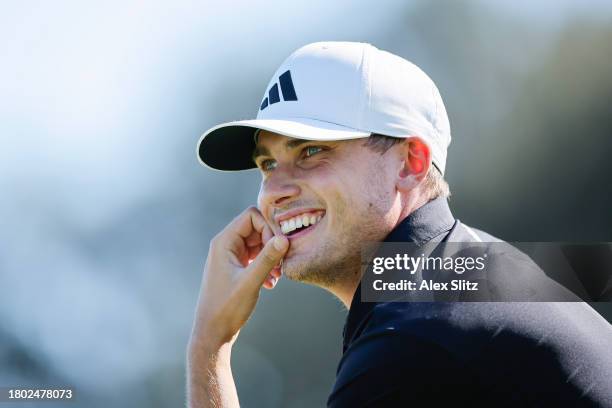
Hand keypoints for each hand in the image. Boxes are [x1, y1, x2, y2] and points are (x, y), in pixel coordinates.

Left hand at [189, 206, 288, 350]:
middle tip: (281, 262)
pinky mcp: (237, 268)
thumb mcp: (250, 282)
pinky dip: (266, 266)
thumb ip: (267, 259)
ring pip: (259, 243)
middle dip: (272, 242)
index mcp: (224, 242)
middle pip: (257, 228)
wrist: (213, 332)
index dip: (268, 227)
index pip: (251, 216)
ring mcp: (231, 257)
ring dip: (271, 255)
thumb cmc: (227, 308)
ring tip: (277, 274)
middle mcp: (226, 245)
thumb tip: (285, 238)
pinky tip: (271, 283)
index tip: (278, 247)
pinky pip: (257, 257)